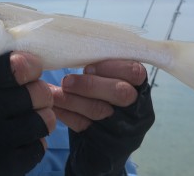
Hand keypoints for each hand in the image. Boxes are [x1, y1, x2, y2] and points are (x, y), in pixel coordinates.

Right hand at [0, 52, 54, 175]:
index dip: (30, 66)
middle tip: (32, 97)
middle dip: (39, 94)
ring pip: (44, 119)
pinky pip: (38, 147)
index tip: (29, 70)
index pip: (17, 65)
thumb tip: (13, 55)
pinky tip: (21, 141)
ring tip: (31, 119)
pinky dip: (33, 143)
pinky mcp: (5, 165)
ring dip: (40, 118)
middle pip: (38, 92)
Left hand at [53, 60, 154, 175]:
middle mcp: (138, 108)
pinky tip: (53, 107)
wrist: (103, 146)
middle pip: (120, 92)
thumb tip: (67, 46)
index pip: (135, 72)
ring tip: (53, 94)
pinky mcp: (107, 144)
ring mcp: (125, 128)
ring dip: (71, 99)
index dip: (111, 67)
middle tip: (66, 82)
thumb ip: (99, 70)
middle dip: (89, 84)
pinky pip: (84, 126)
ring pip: (99, 110)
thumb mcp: (108, 82)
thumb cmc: (103, 100)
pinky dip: (66, 114)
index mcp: (140, 87)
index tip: (88, 68)